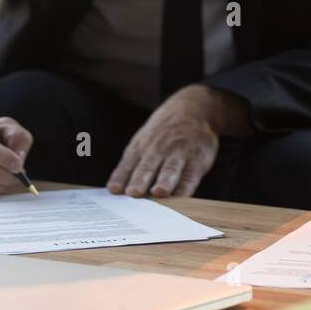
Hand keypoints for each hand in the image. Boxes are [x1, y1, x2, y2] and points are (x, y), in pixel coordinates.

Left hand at [106, 84, 247, 197]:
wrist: (191, 111)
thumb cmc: (161, 134)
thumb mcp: (142, 141)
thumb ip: (129, 165)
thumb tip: (113, 190)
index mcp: (141, 147)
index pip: (128, 165)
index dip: (120, 178)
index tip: (114, 190)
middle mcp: (158, 150)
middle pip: (148, 167)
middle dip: (140, 180)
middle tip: (133, 192)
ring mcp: (179, 154)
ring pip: (170, 169)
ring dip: (164, 181)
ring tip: (159, 192)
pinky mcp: (197, 161)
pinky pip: (190, 177)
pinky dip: (186, 188)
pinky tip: (181, 199)